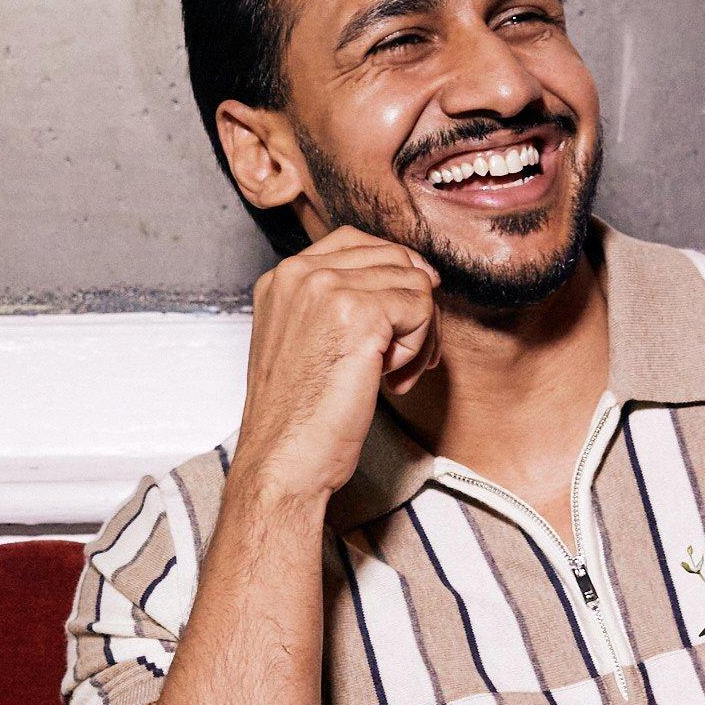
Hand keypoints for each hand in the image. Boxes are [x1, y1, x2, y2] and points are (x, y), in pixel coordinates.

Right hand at [229, 227, 438, 508]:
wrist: (283, 461)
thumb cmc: (298, 418)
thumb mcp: (304, 343)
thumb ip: (337, 304)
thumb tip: (414, 277)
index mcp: (282, 278)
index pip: (358, 242)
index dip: (395, 274)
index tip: (407, 313)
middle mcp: (299, 273)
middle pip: (393, 258)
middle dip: (412, 308)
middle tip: (402, 361)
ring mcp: (326, 288)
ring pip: (414, 283)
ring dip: (418, 333)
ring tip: (392, 375)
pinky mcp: (357, 312)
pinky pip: (422, 308)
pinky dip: (419, 349)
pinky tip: (391, 381)